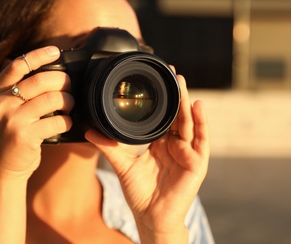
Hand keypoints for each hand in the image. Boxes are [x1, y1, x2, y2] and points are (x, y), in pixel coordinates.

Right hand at [0, 46, 73, 180]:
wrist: (0, 167)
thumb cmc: (10, 134)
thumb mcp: (4, 109)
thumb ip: (17, 90)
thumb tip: (46, 70)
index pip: (19, 65)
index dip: (39, 55)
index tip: (56, 51)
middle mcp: (1, 103)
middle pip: (42, 80)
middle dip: (63, 81)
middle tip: (70, 87)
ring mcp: (12, 119)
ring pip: (53, 99)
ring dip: (68, 102)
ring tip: (69, 106)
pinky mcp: (24, 136)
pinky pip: (57, 121)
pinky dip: (68, 122)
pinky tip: (66, 124)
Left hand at [85, 74, 209, 241]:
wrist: (151, 217)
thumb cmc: (140, 193)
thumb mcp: (123, 165)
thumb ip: (108, 146)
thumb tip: (89, 131)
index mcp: (162, 144)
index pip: (165, 117)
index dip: (163, 100)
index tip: (158, 80)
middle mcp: (176, 145)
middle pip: (178, 116)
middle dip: (176, 95)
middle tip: (173, 73)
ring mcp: (188, 153)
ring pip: (190, 124)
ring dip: (187, 103)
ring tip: (182, 83)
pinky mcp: (197, 163)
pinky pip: (201, 141)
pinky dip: (202, 124)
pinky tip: (197, 107)